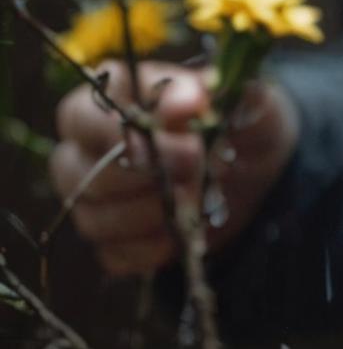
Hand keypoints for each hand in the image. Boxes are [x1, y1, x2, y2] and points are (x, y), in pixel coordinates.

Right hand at [49, 60, 298, 275]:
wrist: (256, 167)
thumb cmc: (237, 121)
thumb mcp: (241, 100)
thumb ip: (216, 93)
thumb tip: (187, 100)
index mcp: (107, 103)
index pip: (80, 118)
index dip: (122, 135)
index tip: (179, 144)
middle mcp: (85, 151)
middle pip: (79, 174)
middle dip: (145, 177)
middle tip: (197, 168)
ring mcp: (94, 200)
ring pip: (94, 218)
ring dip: (152, 214)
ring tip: (196, 198)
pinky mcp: (114, 240)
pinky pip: (114, 255)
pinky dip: (153, 249)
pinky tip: (186, 232)